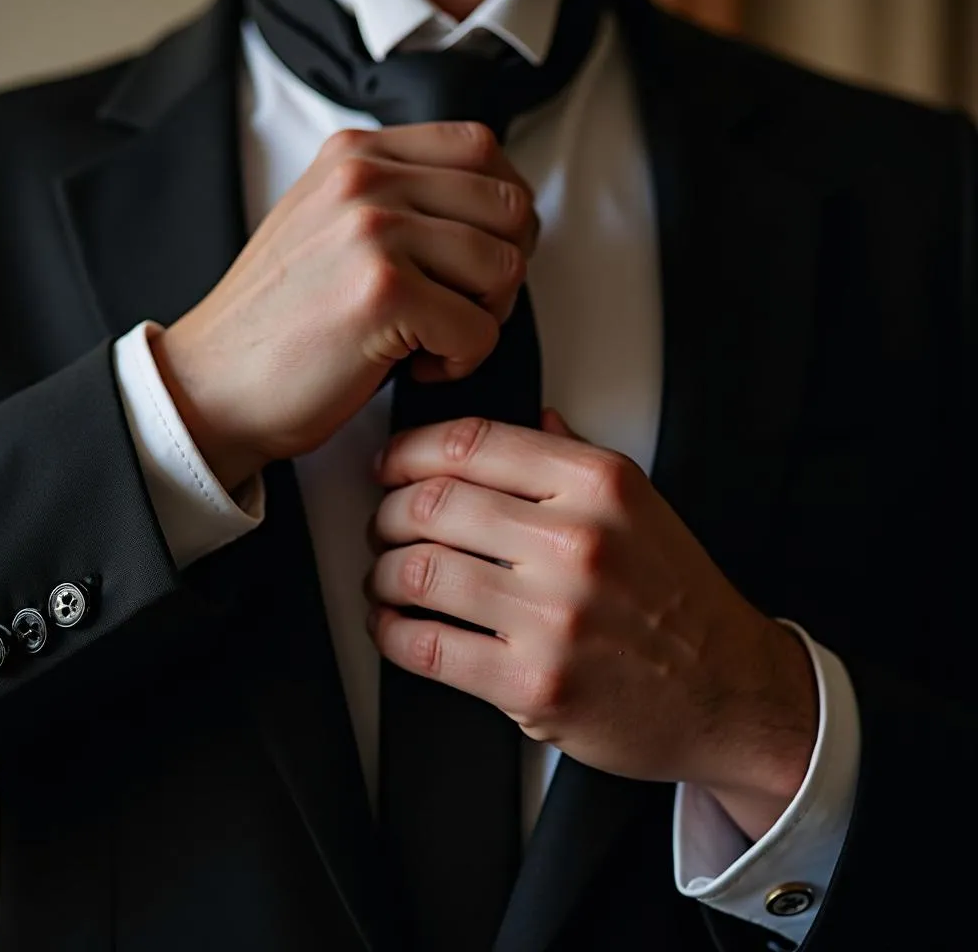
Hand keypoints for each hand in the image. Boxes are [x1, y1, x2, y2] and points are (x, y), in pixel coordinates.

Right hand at [149, 122, 537, 490]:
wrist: (213, 383)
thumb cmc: (277, 321)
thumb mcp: (328, 224)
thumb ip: (396, 198)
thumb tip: (484, 212)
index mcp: (356, 154)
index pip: (480, 148)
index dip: (503, 210)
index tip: (481, 257)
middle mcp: (365, 178)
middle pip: (508, 206)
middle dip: (504, 271)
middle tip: (466, 309)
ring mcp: (373, 231)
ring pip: (505, 266)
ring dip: (487, 318)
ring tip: (437, 340)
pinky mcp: (384, 293)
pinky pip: (480, 329)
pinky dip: (463, 361)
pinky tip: (419, 367)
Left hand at [368, 411, 817, 840]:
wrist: (728, 691)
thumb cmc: (680, 600)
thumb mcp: (642, 506)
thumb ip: (576, 459)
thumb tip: (530, 420)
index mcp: (600, 485)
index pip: (471, 443)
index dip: (409, 451)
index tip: (389, 464)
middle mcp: (576, 542)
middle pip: (431, 503)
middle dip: (386, 514)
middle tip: (382, 526)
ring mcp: (553, 616)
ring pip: (417, 571)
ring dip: (381, 574)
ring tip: (385, 577)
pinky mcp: (533, 683)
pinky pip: (426, 646)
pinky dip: (391, 632)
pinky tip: (394, 625)